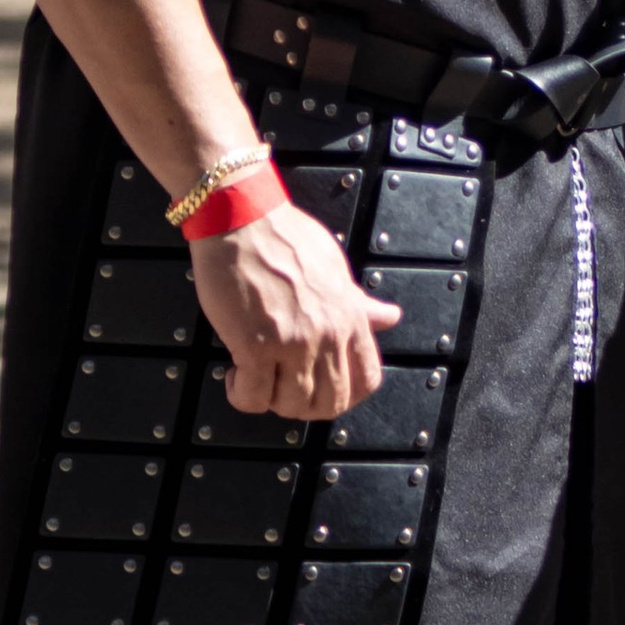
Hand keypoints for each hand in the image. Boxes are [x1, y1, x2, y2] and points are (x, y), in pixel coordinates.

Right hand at [192, 201, 398, 419]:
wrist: (243, 218)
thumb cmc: (285, 236)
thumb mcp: (334, 268)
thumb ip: (359, 302)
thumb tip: (389, 317)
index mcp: (350, 317)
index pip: (368, 379)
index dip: (347, 395)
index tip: (323, 389)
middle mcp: (328, 334)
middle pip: (330, 402)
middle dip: (306, 406)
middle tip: (284, 389)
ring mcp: (293, 343)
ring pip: (292, 406)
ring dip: (273, 402)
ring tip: (258, 380)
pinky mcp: (255, 346)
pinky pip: (253, 397)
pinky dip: (242, 395)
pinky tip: (235, 375)